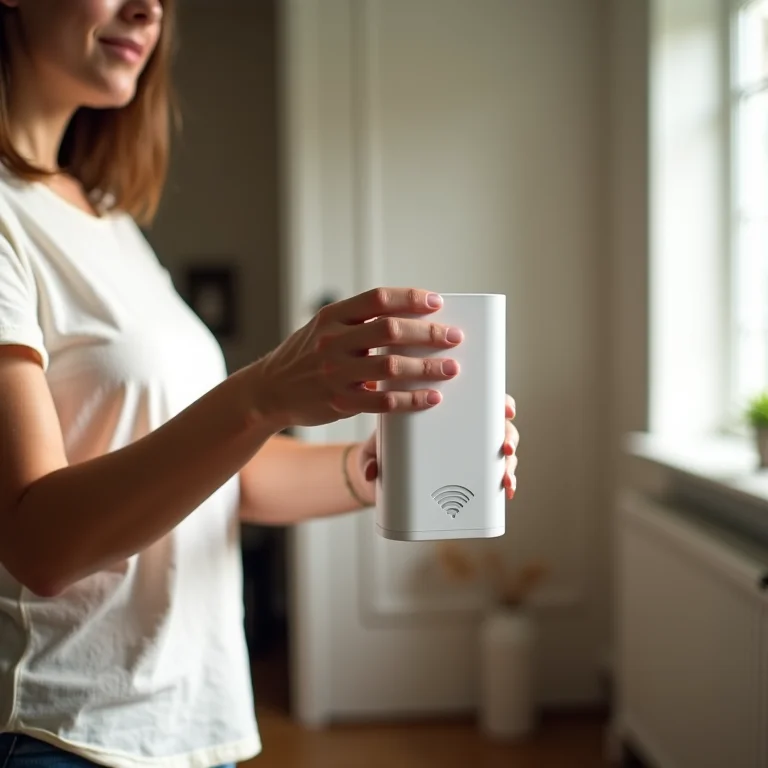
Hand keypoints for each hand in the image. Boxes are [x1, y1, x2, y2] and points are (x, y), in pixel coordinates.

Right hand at [250, 288, 463, 430]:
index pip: (378, 299)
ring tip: (450, 368)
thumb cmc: (305, 357)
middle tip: (453, 336)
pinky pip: (384, 401)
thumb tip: (410, 317)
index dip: (411, 298)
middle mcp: (333, 341)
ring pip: (391, 366)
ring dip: (427, 367)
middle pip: (390, 330)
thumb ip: (358, 322)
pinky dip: (412, 398)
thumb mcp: (323, 328)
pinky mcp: (340, 402)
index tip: (437, 303)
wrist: (268, 391)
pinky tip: (430, 397)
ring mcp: (335, 373)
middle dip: (428, 332)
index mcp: (331, 317)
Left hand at [354, 393, 519, 500]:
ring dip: (508, 462)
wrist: (380, 471)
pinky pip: (491, 474)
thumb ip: (373, 458)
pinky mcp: (468, 471)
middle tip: (506, 447)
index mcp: (445, 411)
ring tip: (505, 477)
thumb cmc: (383, 447)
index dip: (498, 401)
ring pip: (499, 450)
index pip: (478, 398)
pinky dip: (502, 481)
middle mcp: (461, 428)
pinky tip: (507, 491)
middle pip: (496, 425)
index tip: (504, 409)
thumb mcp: (376, 448)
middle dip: (508, 435)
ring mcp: (468, 449)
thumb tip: (372, 472)